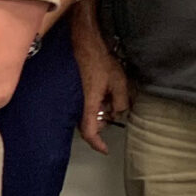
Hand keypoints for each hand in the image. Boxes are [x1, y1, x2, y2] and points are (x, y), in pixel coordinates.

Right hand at [73, 33, 131, 154]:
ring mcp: (74, 98)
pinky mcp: (74, 91)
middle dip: (102, 124)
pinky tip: (103, 93)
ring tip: (111, 100)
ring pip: (86, 115)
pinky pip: (84, 105)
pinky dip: (95, 105)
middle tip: (113, 114)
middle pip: (88, 125)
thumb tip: (118, 112)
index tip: (105, 150)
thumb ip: (121, 101)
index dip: (97, 144)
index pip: (90, 132)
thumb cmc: (99, 62)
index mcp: (89, 105)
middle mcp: (78, 104)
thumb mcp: (119, 83)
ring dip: (99, 113)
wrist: (83, 45)